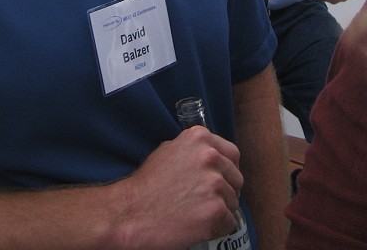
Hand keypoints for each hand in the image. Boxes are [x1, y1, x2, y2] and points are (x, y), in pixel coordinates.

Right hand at [106, 125, 243, 249]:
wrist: (130, 213)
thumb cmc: (146, 185)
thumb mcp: (168, 151)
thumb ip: (193, 151)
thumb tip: (212, 157)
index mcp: (200, 138)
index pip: (232, 154)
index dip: (226, 171)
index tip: (218, 181)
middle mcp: (211, 157)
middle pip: (236, 179)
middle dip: (225, 192)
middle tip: (205, 202)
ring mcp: (215, 184)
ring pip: (233, 202)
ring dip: (219, 212)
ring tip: (195, 214)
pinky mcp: (216, 210)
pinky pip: (229, 223)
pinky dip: (216, 228)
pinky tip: (197, 226)